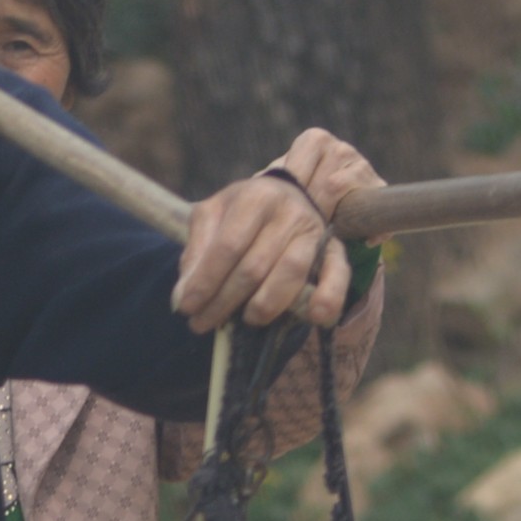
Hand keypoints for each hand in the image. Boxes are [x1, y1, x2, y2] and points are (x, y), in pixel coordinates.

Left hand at [169, 126, 385, 334]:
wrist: (283, 197)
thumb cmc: (241, 213)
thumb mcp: (211, 217)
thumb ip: (196, 250)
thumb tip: (183, 295)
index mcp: (255, 197)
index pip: (228, 246)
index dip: (205, 281)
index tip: (185, 307)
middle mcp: (288, 210)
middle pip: (254, 267)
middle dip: (224, 302)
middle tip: (201, 323)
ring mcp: (314, 230)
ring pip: (290, 274)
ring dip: (264, 306)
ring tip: (243, 321)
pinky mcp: (334, 248)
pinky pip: (337, 274)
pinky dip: (330, 297)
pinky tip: (316, 316)